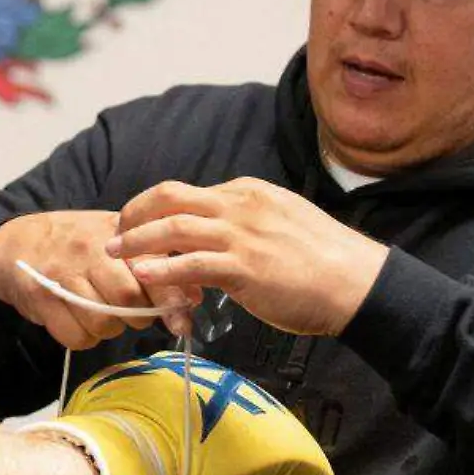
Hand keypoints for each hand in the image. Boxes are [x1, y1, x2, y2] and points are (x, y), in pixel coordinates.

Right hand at [0, 210, 194, 349]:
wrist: (13, 241)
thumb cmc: (73, 242)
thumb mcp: (114, 240)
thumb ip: (154, 263)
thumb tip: (195, 295)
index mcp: (114, 235)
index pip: (152, 269)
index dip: (171, 300)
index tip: (183, 322)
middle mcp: (89, 251)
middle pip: (128, 299)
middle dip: (136, 316)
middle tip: (130, 313)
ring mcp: (63, 274)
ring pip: (103, 322)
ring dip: (108, 328)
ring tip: (99, 313)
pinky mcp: (41, 297)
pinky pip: (75, 336)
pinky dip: (82, 337)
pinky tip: (77, 321)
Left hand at [105, 178, 389, 336]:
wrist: (357, 282)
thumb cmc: (323, 261)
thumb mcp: (281, 224)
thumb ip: (247, 226)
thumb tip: (220, 239)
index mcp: (248, 193)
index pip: (188, 192)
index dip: (155, 209)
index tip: (137, 225)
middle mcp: (241, 206)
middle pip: (170, 196)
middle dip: (135, 213)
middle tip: (116, 233)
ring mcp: (242, 235)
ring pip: (173, 228)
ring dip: (137, 240)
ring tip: (116, 254)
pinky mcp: (245, 267)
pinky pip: (192, 264)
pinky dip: (161, 269)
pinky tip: (143, 277)